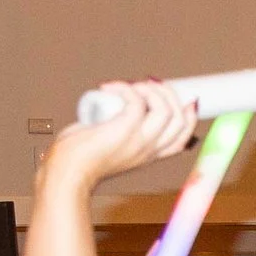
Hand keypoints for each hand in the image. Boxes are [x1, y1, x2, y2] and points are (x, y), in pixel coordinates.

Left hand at [37, 81, 196, 197]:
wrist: (67, 171)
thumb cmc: (82, 157)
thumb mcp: (112, 143)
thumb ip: (118, 129)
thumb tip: (117, 102)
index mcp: (149, 154)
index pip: (183, 136)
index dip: (188, 113)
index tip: (173, 94)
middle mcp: (149, 149)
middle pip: (180, 120)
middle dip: (169, 93)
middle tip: (148, 84)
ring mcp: (139, 141)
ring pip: (166, 110)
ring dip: (151, 89)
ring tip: (132, 86)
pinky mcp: (124, 130)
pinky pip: (136, 101)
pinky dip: (125, 87)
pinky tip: (109, 87)